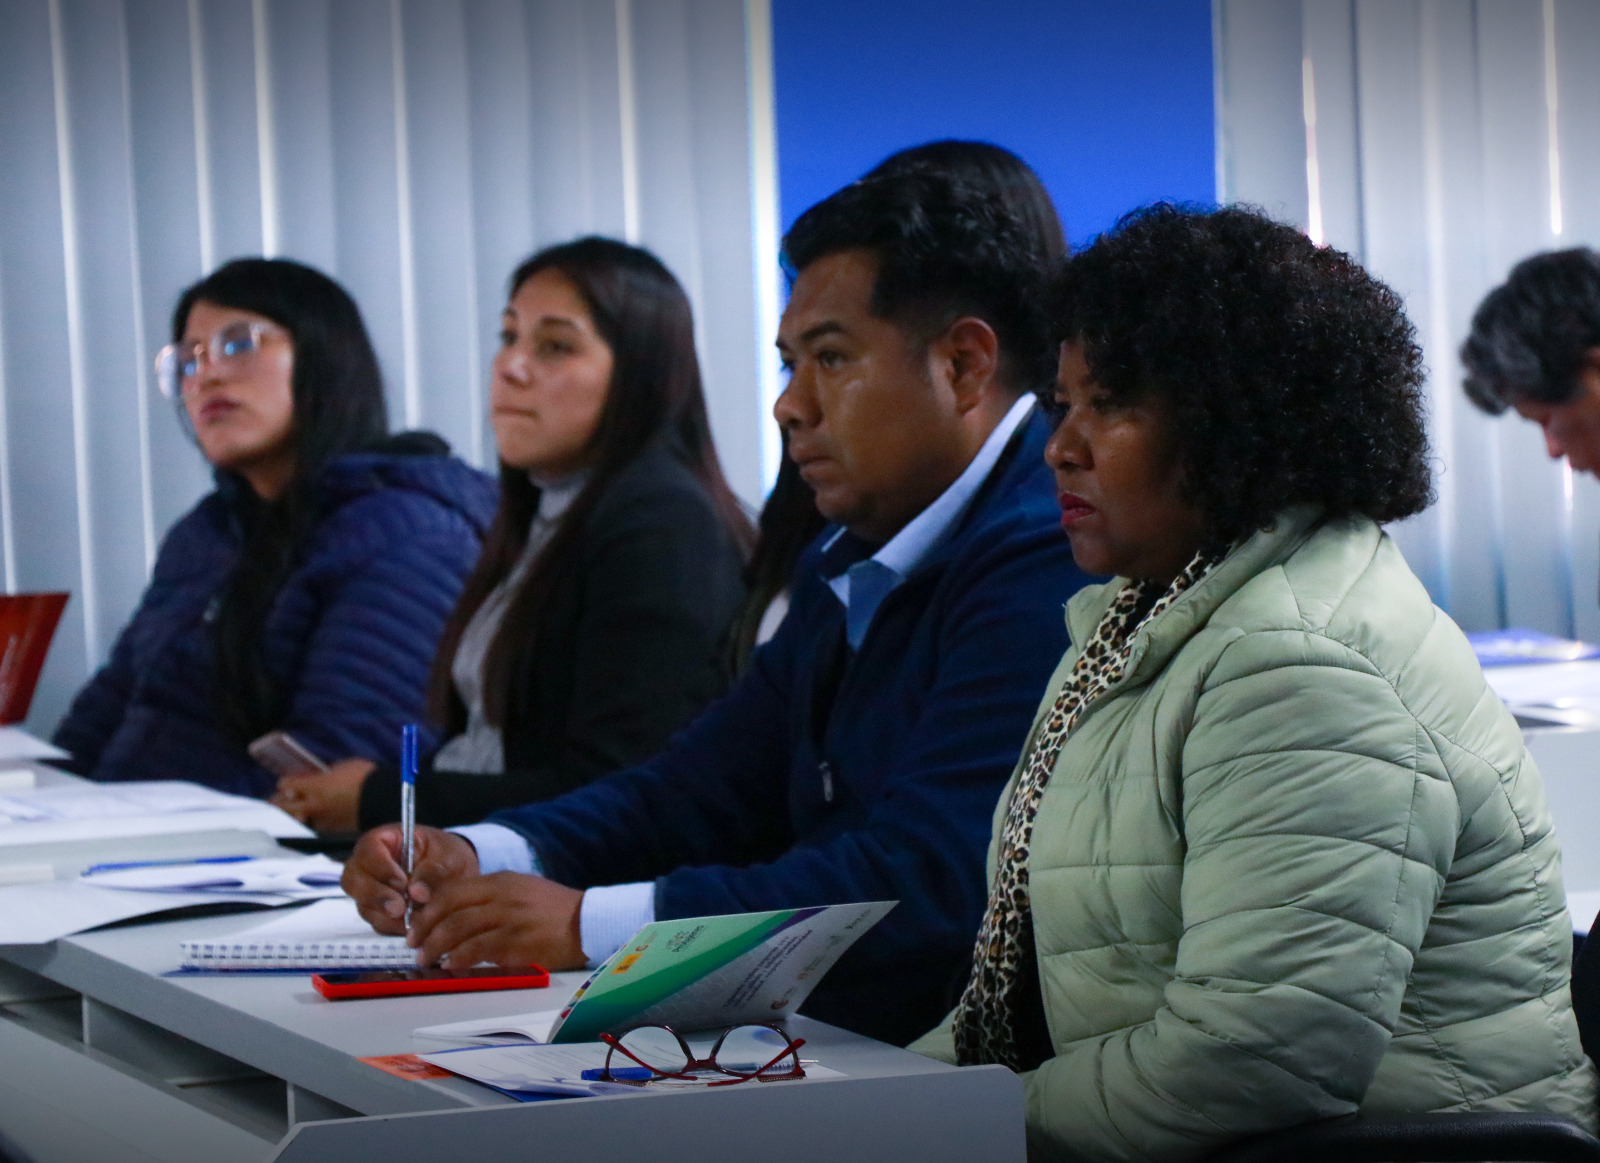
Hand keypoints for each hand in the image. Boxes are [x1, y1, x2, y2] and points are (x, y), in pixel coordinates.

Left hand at [268, 758, 373, 832]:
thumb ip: (323, 773)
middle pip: (282, 807)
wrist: (384, 798)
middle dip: (279, 802)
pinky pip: (315, 826)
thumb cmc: (366, 778)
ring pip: (296, 820)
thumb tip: (314, 776)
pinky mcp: (332, 830)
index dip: (286, 782)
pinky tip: (317, 817)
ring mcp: (321, 820)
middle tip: (281, 799)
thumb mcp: (341, 767)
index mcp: (314, 787)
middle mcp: (313, 806)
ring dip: (294, 815)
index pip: (285, 785)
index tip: (288, 781)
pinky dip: (313, 821)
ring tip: (296, 811)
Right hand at [341, 824, 478, 935]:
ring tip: (415, 917)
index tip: (402, 882)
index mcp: (382, 841)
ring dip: (388, 916)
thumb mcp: (446, 855)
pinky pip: (378, 923)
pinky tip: (415, 925)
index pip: (368, 852)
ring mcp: (370, 891)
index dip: (381, 869)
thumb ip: (431, 871)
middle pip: (353, 881)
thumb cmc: (446, 855)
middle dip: (376, 896)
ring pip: (364, 906)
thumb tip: (416, 893)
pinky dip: (396, 927)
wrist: (455, 874)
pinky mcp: (379, 912)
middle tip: (401, 908)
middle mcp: (369, 866)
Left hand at [408, 872, 586, 970]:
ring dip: (438, 944)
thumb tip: (455, 913)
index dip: (429, 908)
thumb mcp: (521, 890)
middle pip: (452, 908)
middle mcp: (503, 895)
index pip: (454, 890)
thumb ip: (490, 897)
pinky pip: (480, 948)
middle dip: (426, 927)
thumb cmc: (554, 910)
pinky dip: (460, 957)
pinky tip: (451, 964)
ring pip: (461, 927)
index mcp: (501, 881)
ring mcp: (510, 917)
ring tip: (427, 958)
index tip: (416, 924)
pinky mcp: (518, 941)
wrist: (587, 922)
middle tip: (414, 943)